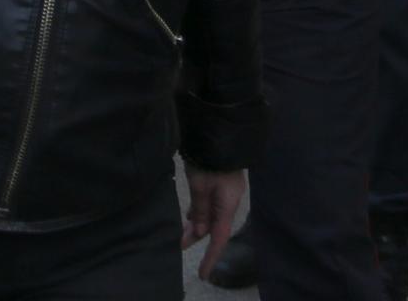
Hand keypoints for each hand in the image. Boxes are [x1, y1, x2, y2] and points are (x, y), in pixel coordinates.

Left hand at [182, 162, 244, 281]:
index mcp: (228, 205)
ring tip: (181, 232)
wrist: (218, 132)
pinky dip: (199, 211)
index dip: (210, 257)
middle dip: (197, 237)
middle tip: (178, 245)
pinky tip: (190, 214)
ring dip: (196, 223)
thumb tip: (200, 232)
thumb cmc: (208, 159)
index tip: (203, 274)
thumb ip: (200, 209)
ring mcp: (226, 191)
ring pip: (211, 214)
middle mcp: (229, 201)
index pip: (219, 237)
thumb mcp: (199, 185)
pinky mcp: (220, 182)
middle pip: (214, 226)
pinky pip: (209, 203)